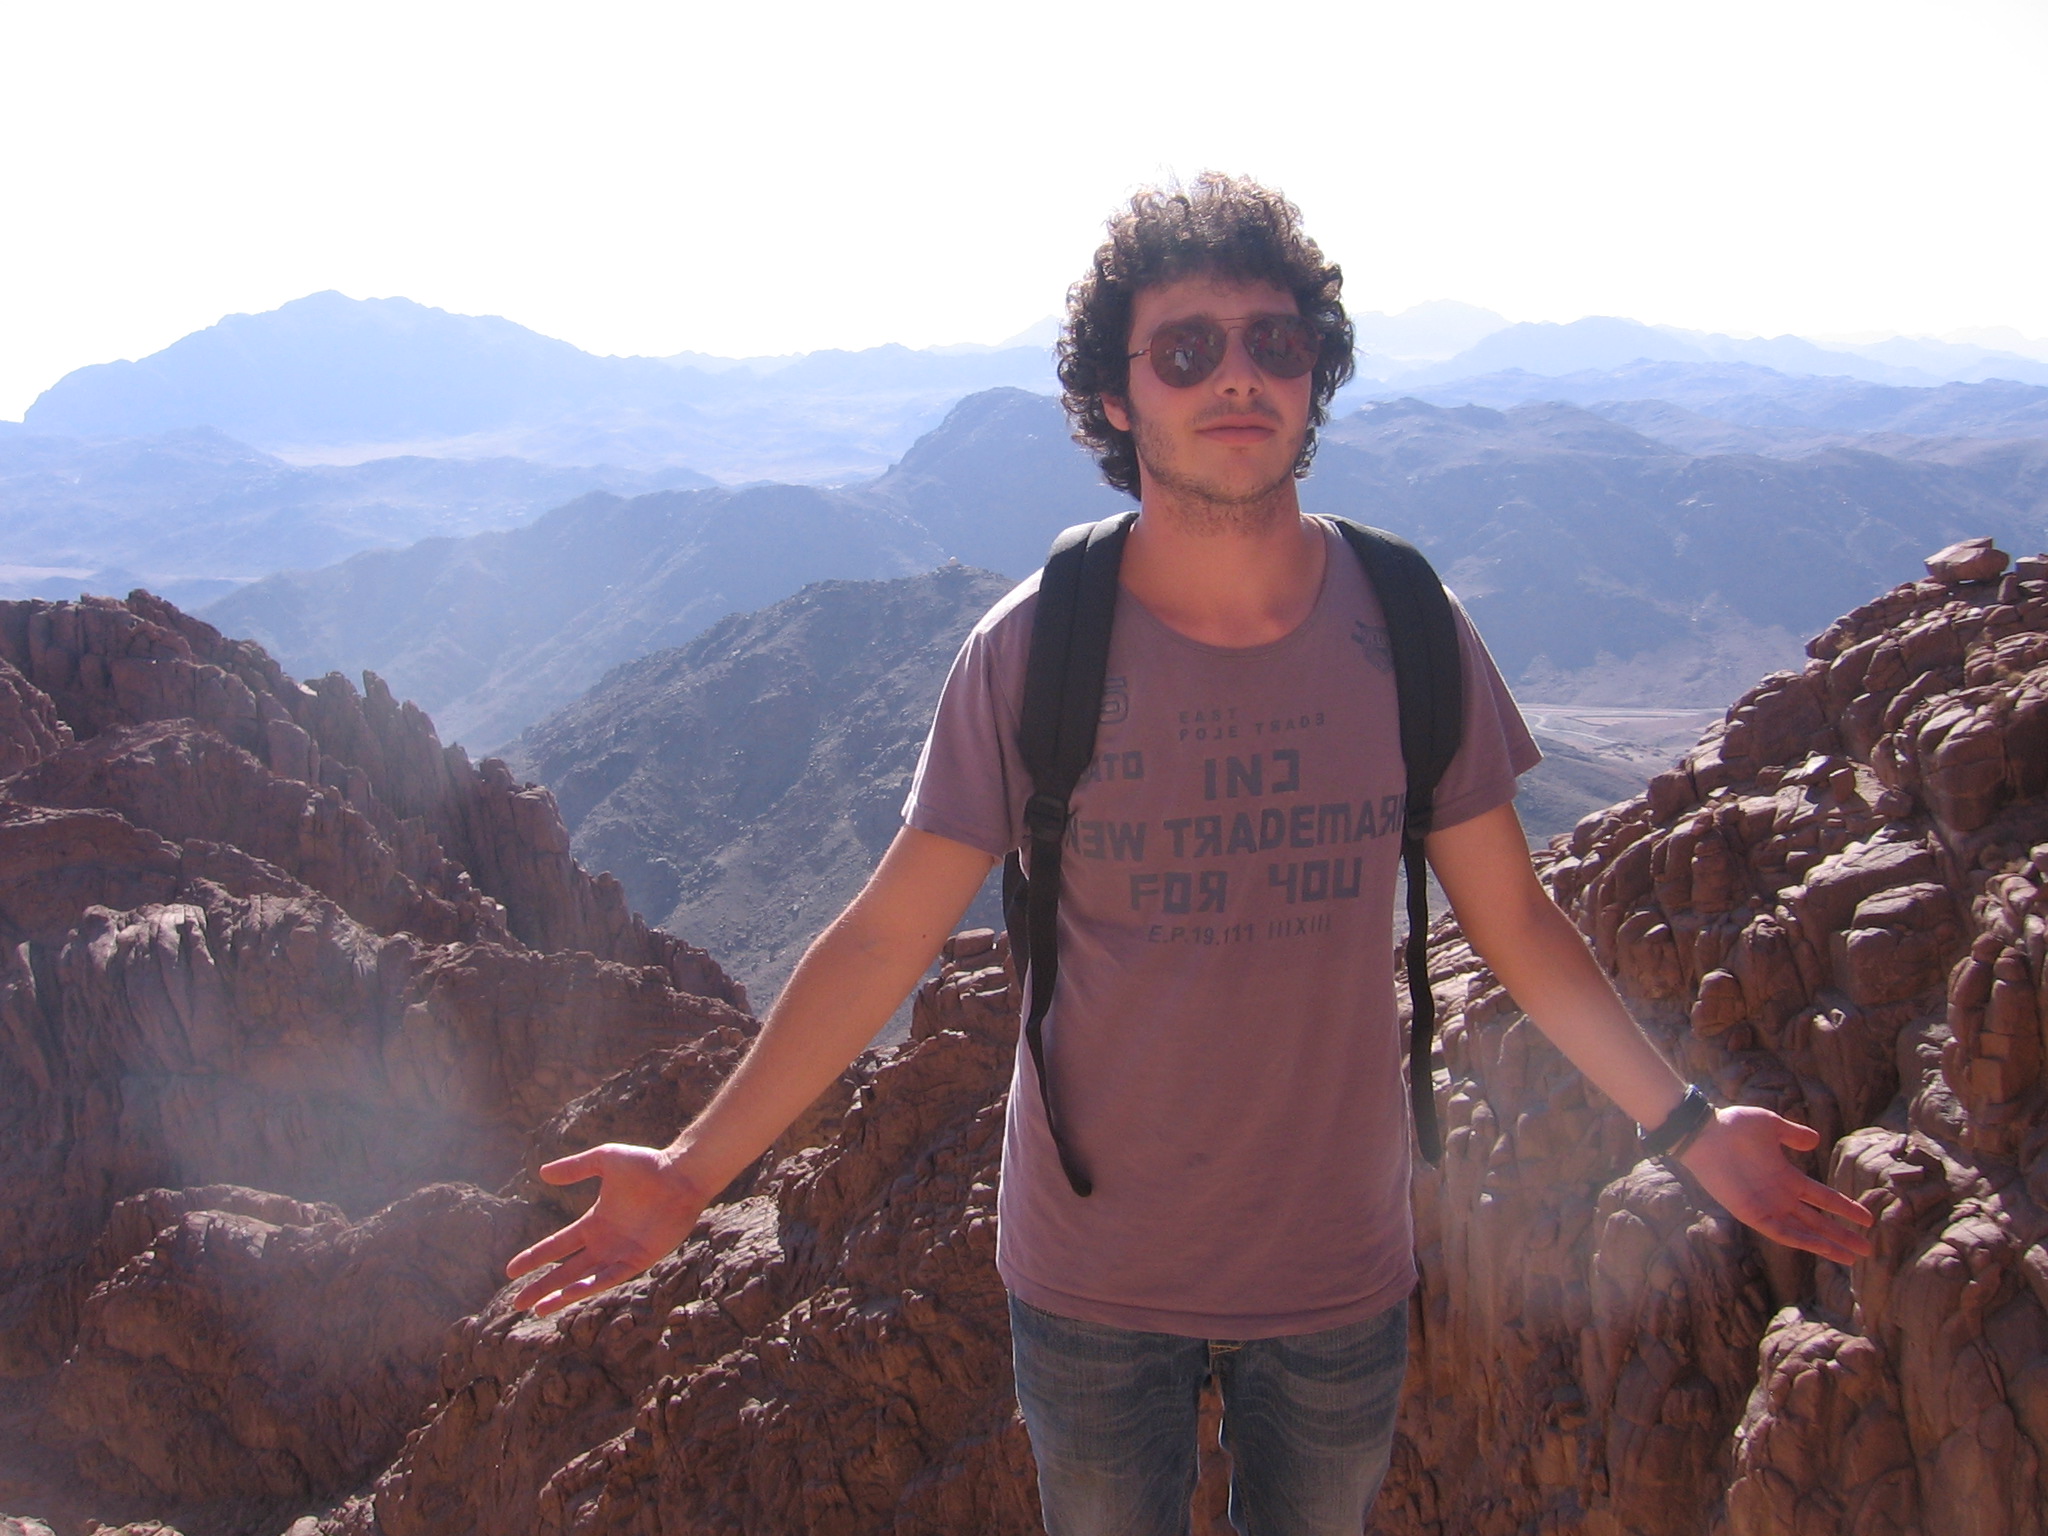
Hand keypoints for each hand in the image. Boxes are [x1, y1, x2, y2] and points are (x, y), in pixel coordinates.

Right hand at [505, 1144, 708, 1316]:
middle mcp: (605, 1243)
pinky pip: (610, 1277)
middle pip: (565, 1270)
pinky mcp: (639, 1259)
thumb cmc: (647, 1165)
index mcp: (594, 1223)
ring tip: (538, 1309)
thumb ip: (575, 1167)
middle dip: (541, 1287)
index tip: (510, 1271)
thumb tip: (541, 1172)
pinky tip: (569, 1294)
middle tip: (517, 1304)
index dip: (534, 1258)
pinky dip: (589, 1286)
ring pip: (584, 1280)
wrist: (681, 1175)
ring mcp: (621, 1253)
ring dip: (561, 1295)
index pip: (557, 1246)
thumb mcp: (604, 1160)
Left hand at [1676, 1106, 1875, 1265]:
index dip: (1845, 1208)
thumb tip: (1815, 1140)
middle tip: (1867, 1250)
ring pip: (1803, 1232)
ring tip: (1852, 1258)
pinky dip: (1803, 1240)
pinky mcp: (1751, 1214)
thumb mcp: (1771, 1125)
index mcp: (1786, 1177)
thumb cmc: (1734, 1125)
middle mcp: (1779, 1196)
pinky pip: (1781, 1232)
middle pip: (1817, 1221)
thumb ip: (1793, 1134)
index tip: (1867, 1219)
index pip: (1822, 1198)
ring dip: (1828, 1245)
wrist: (1705, 1132)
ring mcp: (1766, 1206)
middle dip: (1842, 1235)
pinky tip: (1823, 1247)